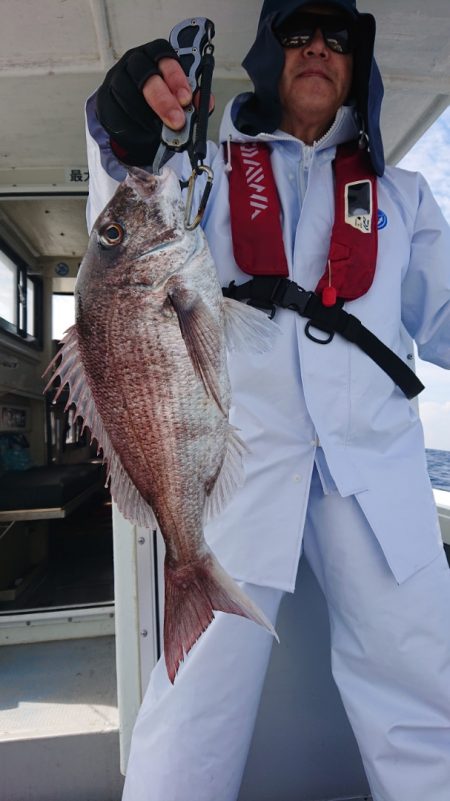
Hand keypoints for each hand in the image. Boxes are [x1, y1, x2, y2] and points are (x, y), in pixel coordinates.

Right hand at [96, 40, 188, 163]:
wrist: (134, 120)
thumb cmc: (160, 103)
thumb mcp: (180, 100)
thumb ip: (194, 100)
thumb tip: (205, 103)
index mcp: (156, 55)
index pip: (164, 55)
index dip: (176, 76)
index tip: (187, 99)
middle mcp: (135, 62)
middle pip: (146, 74)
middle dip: (163, 100)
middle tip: (177, 121)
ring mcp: (117, 78)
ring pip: (129, 94)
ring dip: (149, 116)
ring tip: (163, 132)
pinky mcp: (106, 98)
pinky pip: (118, 110)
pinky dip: (135, 124)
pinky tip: (146, 131)